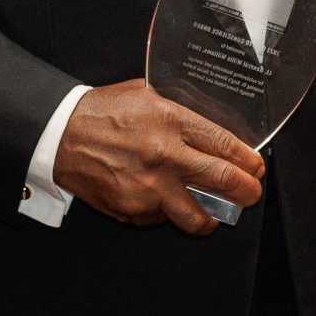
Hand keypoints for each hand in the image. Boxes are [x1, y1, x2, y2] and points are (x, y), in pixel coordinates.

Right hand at [53, 80, 265, 234]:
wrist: (59, 135)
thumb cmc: (102, 111)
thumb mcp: (146, 95)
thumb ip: (179, 111)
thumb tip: (211, 127)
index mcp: (171, 122)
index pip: (224, 146)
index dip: (248, 160)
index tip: (256, 166)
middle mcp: (165, 157)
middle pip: (222, 181)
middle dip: (246, 190)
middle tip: (251, 192)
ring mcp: (149, 189)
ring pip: (196, 216)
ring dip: (210, 216)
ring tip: (212, 213)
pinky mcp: (132, 211)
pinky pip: (161, 220)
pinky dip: (165, 213)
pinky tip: (161, 201)